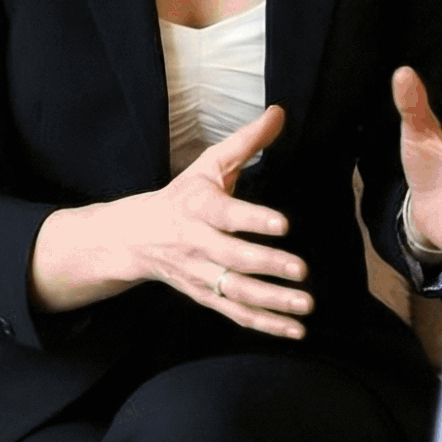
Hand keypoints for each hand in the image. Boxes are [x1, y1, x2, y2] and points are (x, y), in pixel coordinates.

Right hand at [30, 104, 313, 335]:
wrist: (134, 237)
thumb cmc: (184, 195)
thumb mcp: (210, 163)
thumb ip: (248, 141)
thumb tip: (281, 111)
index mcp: (199, 207)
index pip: (227, 214)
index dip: (254, 220)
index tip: (283, 224)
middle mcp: (197, 244)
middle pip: (231, 258)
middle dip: (266, 266)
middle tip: (302, 270)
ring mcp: (199, 275)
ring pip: (235, 293)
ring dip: (271, 302)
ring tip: (306, 305)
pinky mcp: (205, 297)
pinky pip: (235, 314)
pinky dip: (265, 325)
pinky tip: (295, 331)